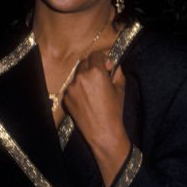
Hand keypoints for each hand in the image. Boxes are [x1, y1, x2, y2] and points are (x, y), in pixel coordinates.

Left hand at [63, 52, 130, 186]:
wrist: (103, 131)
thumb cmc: (114, 110)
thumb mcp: (120, 89)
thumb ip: (117, 72)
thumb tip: (114, 65)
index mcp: (96, 72)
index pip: (95, 55)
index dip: (102, 60)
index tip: (107, 68)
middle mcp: (81, 77)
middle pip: (84, 63)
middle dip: (92, 68)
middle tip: (100, 79)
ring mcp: (71, 88)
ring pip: (77, 76)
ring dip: (85, 79)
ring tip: (93, 93)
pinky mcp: (66, 98)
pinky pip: (72, 88)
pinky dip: (78, 91)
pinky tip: (87, 101)